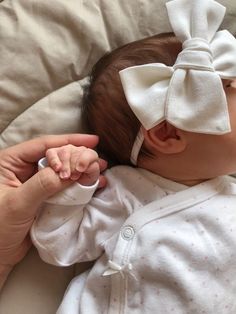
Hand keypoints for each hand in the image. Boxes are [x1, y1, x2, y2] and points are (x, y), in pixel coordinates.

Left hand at [0, 134, 106, 269]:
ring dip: (81, 169)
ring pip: (62, 169)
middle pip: (56, 155)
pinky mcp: (43, 195)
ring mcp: (35, 182)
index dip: (68, 141)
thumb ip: (42, 185)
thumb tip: (68, 172)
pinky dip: (79, 184)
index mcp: (11, 162)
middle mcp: (23, 168)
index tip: (92, 140)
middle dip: (78, 156)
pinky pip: (64, 185)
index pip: (43, 145)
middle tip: (97, 160)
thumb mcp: (17, 203)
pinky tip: (94, 183)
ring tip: (100, 169)